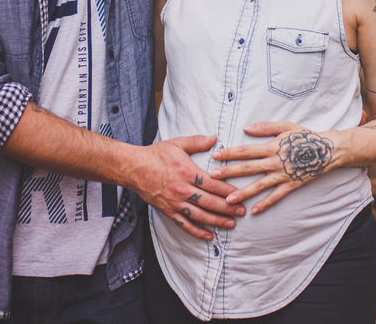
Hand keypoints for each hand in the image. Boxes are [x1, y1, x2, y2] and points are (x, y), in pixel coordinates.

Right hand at [130, 135, 245, 240]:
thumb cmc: (156, 154)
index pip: (213, 184)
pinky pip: (184, 224)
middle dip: (228, 208)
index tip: (240, 194)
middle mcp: (182, 189)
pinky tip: (209, 236)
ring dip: (217, 221)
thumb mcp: (177, 143)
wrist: (133, 168)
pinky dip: (197, 232)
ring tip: (231, 223)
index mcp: (187, 172)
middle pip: (209, 202)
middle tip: (242, 212)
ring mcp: (175, 202)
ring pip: (200, 215)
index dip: (228, 191)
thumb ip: (197, 141)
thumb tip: (215, 138)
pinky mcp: (168, 211)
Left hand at [210, 121, 335, 214]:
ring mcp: (282, 175)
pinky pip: (276, 196)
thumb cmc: (304, 136)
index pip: (246, 150)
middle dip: (229, 172)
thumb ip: (265, 127)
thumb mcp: (285, 126)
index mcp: (271, 146)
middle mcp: (274, 162)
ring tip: (228, 199)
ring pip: (259, 185)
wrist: (327, 151)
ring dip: (243, 192)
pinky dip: (265, 204)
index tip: (215, 156)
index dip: (229, 153)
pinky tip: (254, 210)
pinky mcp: (291, 185)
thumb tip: (246, 128)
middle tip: (213, 177)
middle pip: (248, 168)